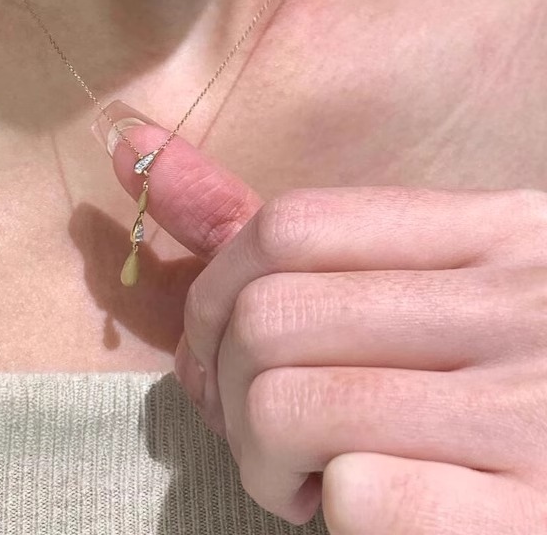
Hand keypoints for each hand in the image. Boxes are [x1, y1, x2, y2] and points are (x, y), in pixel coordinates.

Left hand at [110, 118, 546, 532]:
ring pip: (285, 405)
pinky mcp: (532, 515)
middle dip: (227, 386)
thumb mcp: (421, 286)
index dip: (214, 292)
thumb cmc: (485, 378)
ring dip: (264, 457)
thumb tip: (132, 142)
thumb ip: (289, 237)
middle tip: (260, 429)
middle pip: (269, 316)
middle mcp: (524, 303)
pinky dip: (329, 512)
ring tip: (305, 474)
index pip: (292, 226)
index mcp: (497, 233)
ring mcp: (533, 410)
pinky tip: (361, 509)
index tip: (213, 348)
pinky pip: (357, 493)